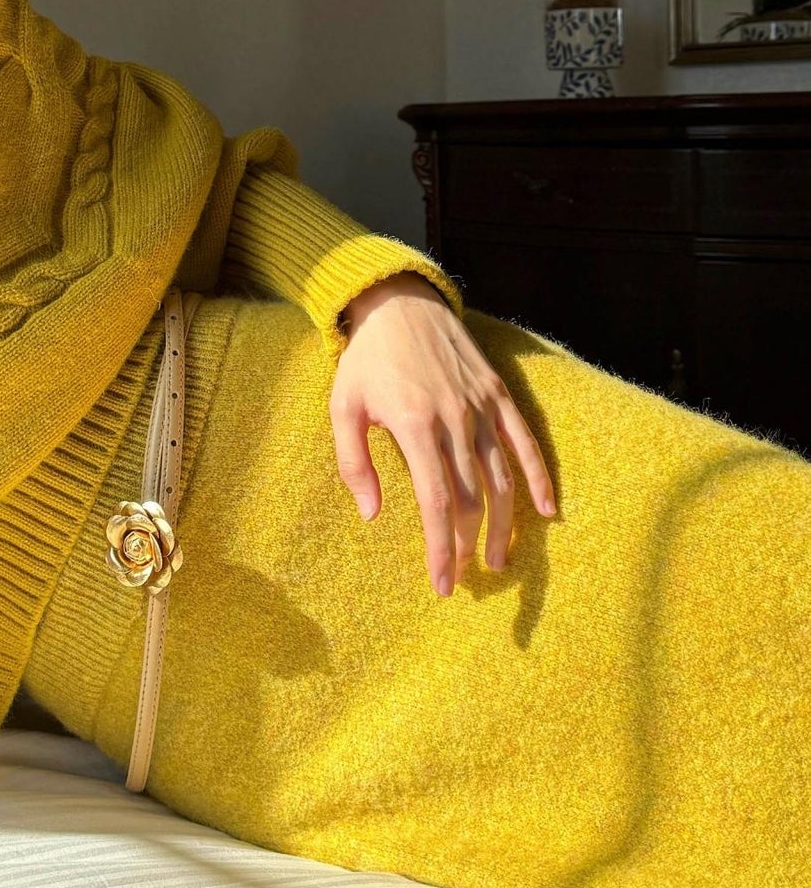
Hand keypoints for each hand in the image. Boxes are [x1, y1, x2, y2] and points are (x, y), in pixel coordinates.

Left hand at [331, 273, 556, 594]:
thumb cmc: (366, 361)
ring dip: (502, 526)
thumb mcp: (342, 408)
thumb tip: (373, 514)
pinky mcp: (498, 394)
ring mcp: (482, 406)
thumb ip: (353, 463)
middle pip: (471, 499)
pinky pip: (525, 442)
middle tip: (461, 577)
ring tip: (495, 560)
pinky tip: (545, 511)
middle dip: (466, 546)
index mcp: (415, 425)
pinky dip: (538, 478)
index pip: (437, 503)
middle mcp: (455, 418)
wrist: (400, 303)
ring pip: (501, 479)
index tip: (441, 583)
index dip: (441, 548)